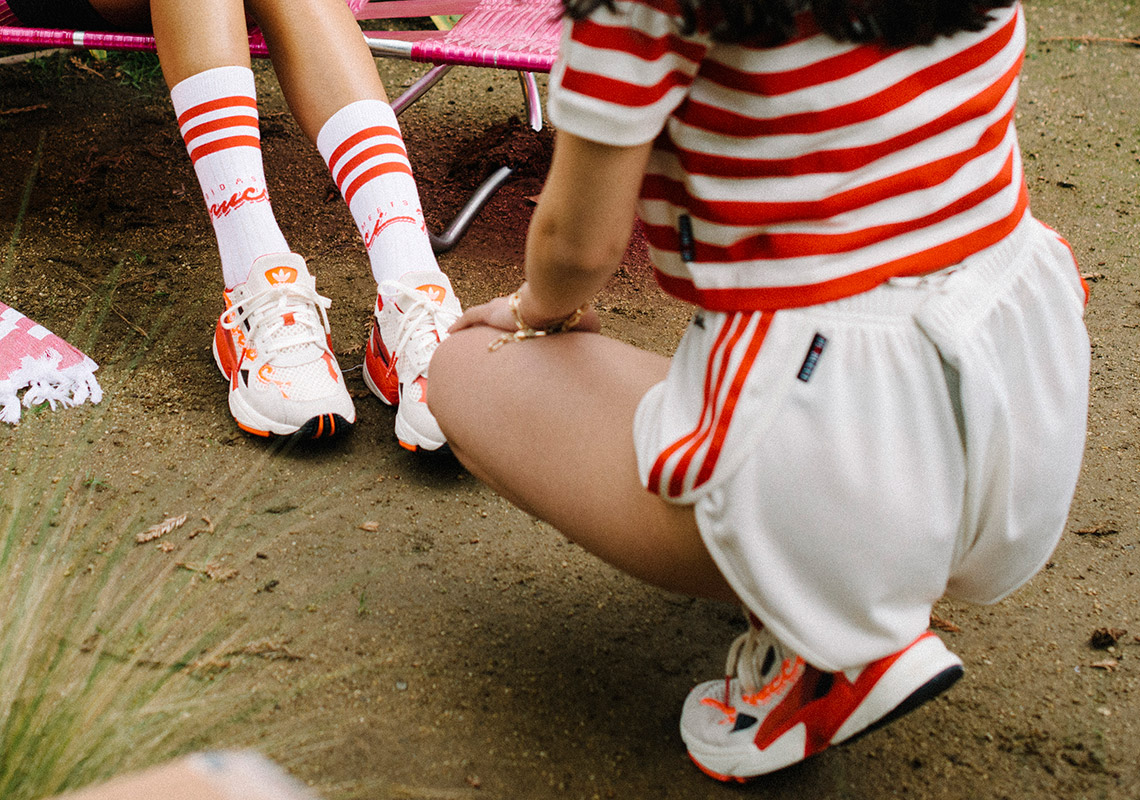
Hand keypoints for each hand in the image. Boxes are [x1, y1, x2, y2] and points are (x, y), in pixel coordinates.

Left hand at [450, 294, 600, 334]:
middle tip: (492, 329)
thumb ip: (589, 329)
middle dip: (498, 317)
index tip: (521, 326)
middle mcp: (518, 303)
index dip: (522, 318)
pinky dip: (462, 323)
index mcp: (538, 305)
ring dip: (476, 323)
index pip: (526, 310)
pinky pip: (472, 317)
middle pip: (504, 309)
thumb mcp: (585, 324)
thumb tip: (599, 335)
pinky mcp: (491, 313)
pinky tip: (451, 331)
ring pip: (486, 314)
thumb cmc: (571, 313)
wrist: (556, 304)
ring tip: (466, 331)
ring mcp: (504, 307)